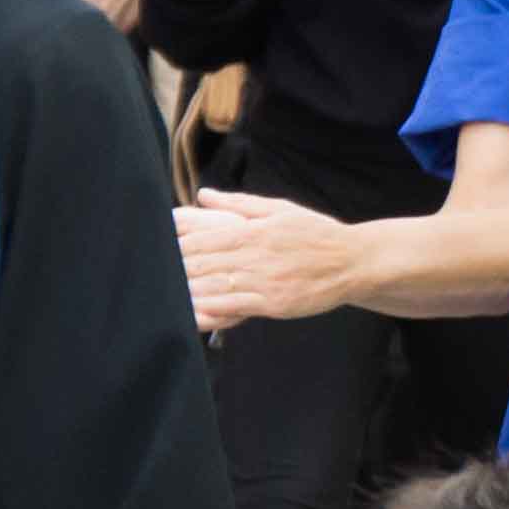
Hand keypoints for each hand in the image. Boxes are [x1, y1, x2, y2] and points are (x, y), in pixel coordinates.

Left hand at [173, 188, 359, 328]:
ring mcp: (265, 281)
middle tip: (153, 275)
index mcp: (255, 231)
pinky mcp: (275, 303)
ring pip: (215, 287)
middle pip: (204, 264)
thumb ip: (239, 204)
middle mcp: (256, 256)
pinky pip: (236, 307)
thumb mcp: (280, 209)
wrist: (354, 260)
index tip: (159, 250)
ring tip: (165, 295)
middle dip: (177, 271)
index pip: (205, 239)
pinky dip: (212, 310)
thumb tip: (204, 196)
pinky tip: (194, 312)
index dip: (178, 247)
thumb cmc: (317, 234)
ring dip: (188, 291)